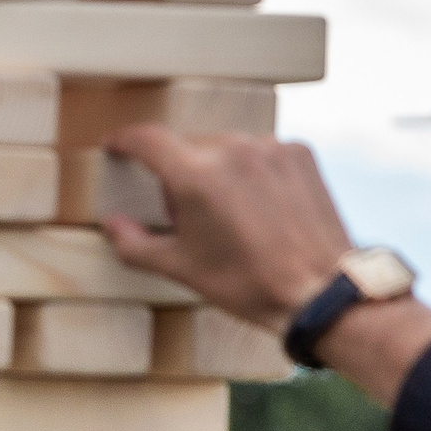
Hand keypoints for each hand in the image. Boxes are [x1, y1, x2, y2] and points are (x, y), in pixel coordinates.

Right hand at [98, 124, 356, 331]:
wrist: (317, 291)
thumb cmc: (247, 284)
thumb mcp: (181, 269)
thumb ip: (135, 244)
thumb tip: (112, 225)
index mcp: (195, 176)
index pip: (147, 140)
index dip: (125, 141)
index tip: (116, 146)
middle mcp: (232, 149)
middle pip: (188, 147)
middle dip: (179, 175)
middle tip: (188, 216)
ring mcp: (269, 147)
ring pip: (225, 148)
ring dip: (216, 172)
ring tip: (230, 216)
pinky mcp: (298, 152)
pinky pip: (260, 152)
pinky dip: (251, 172)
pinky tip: (260, 208)